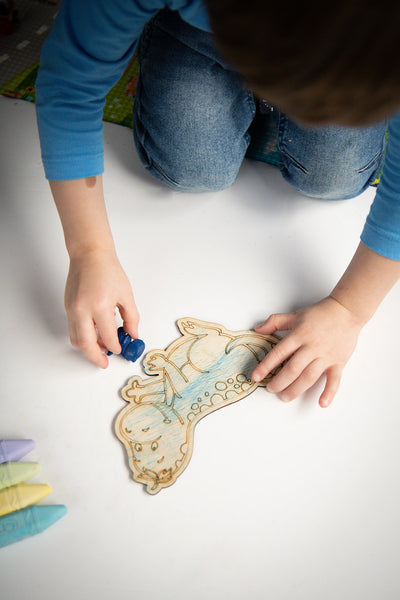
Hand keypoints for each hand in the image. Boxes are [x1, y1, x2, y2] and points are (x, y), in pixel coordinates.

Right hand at [64, 249, 138, 367]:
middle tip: (104, 363)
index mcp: (100, 305)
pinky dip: (82, 337)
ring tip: (100, 350)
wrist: (89, 255)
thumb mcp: (126, 295)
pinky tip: (94, 336)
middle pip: (85, 344)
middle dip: (95, 357)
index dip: (115, 346)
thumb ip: (131, 318)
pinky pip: (73, 329)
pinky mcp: (67, 307)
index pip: (107, 336)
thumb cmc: (108, 270)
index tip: (120, 349)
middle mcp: (82, 309)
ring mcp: (72, 309)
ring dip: (87, 348)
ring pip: (76, 339)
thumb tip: (133, 335)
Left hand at [252, 296, 364, 406]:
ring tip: (285, 397)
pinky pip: (334, 380)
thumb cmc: (320, 314)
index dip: (266, 366)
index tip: (256, 376)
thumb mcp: (295, 315)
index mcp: (299, 335)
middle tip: (271, 389)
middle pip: (293, 369)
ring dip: (296, 390)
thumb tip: (258, 329)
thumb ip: (275, 322)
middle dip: (279, 382)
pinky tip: (322, 404)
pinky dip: (329, 393)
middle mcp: (311, 347)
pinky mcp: (339, 362)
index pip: (279, 353)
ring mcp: (326, 356)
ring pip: (309, 377)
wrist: (347, 310)